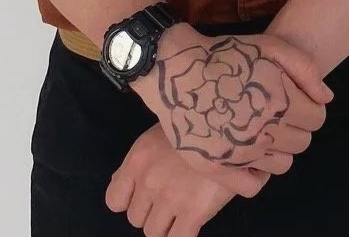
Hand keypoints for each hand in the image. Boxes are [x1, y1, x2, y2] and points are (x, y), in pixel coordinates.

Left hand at [106, 124, 237, 235]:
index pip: (114, 201)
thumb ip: (138, 162)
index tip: (146, 195)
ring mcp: (170, 198)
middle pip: (136, 219)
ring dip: (168, 224)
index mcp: (137, 160)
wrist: (234, 123)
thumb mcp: (159, 136)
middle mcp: (149, 181)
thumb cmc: (196, 124)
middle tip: (172, 196)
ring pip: (154, 232)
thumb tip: (119, 183)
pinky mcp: (194, 211)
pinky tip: (194, 218)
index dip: (130, 201)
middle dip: (152, 211)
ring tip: (185, 207)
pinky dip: (184, 232)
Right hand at [136, 26, 331, 175]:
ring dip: (278, 150)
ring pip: (282, 166)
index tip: (296, 102)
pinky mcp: (217, 168)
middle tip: (278, 115)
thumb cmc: (227, 55)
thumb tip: (326, 99)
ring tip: (262, 132)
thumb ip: (306, 70)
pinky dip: (257, 174)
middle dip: (296, 128)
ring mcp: (240, 154)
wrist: (176, 71)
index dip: (310, 108)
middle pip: (302, 143)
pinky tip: (249, 156)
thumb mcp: (273, 45)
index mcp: (280, 103)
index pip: (317, 119)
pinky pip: (253, 187)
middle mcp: (263, 133)